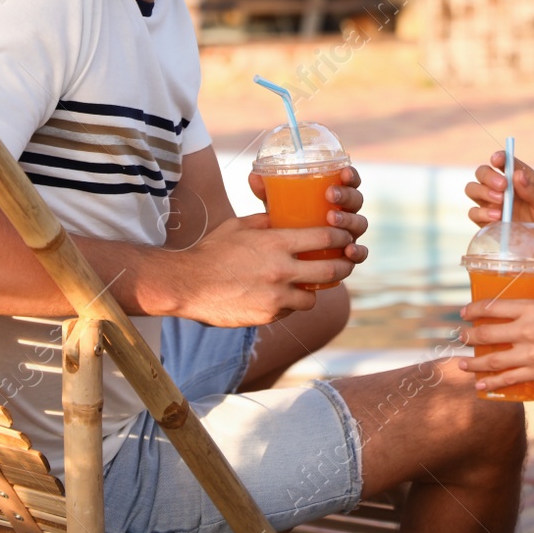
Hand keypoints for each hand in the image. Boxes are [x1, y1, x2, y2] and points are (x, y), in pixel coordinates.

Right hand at [177, 213, 357, 326]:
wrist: (188, 284)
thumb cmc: (212, 250)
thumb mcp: (241, 225)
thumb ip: (267, 221)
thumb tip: (285, 216)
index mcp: (276, 243)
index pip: (324, 239)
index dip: (341, 238)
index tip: (345, 237)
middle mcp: (281, 271)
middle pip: (331, 271)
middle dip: (344, 266)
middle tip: (345, 262)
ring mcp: (276, 297)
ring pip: (313, 297)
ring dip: (314, 290)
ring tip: (309, 283)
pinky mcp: (268, 316)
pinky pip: (290, 310)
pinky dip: (290, 304)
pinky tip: (281, 296)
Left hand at [249, 163, 368, 263]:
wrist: (287, 258)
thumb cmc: (285, 222)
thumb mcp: (276, 205)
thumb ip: (267, 191)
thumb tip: (254, 176)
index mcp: (334, 195)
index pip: (349, 181)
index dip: (351, 175)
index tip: (342, 172)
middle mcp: (346, 212)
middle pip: (356, 201)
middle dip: (346, 196)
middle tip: (329, 194)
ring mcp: (349, 234)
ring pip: (359, 224)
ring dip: (348, 220)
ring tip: (332, 218)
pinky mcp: (347, 255)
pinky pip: (360, 254)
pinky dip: (358, 251)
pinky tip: (349, 250)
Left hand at [457, 300, 533, 393]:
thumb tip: (529, 318)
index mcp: (532, 307)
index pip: (493, 306)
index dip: (474, 310)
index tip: (464, 313)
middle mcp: (526, 328)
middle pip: (486, 333)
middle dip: (468, 337)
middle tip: (461, 337)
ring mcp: (531, 352)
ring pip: (492, 359)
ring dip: (473, 362)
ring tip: (462, 363)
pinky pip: (509, 379)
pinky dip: (492, 383)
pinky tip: (481, 385)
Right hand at [464, 152, 533, 240]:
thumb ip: (533, 190)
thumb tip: (518, 175)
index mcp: (520, 178)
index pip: (504, 161)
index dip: (498, 157)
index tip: (498, 161)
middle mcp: (503, 189)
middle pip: (482, 173)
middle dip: (488, 176)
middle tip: (503, 186)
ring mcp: (494, 205)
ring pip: (473, 189)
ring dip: (482, 192)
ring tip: (501, 202)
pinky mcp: (488, 223)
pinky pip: (474, 213)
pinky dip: (481, 213)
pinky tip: (497, 218)